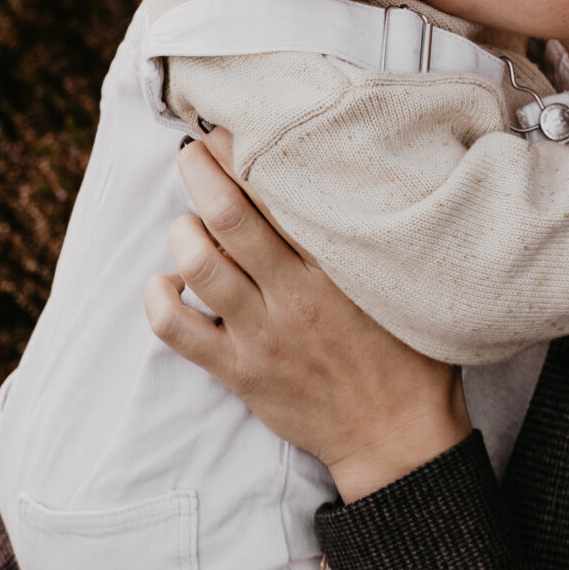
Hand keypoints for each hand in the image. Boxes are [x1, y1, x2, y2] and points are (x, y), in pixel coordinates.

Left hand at [145, 136, 471, 500]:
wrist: (397, 438)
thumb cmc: (409, 356)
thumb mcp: (404, 284)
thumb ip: (373, 238)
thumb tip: (350, 180)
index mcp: (338, 267)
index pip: (282, 193)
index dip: (247, 152)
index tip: (234, 131)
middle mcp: (295, 295)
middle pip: (229, 215)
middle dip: (200, 170)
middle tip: (192, 152)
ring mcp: (262, 335)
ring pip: (198, 264)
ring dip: (182, 230)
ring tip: (188, 221)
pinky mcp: (239, 371)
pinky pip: (176, 330)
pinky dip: (159, 297)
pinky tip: (169, 282)